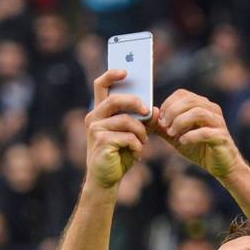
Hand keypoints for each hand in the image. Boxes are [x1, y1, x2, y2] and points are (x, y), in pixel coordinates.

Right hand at [86, 70, 151, 189]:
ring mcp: (95, 129)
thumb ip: (141, 120)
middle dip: (135, 103)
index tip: (126, 71)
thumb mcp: (132, 134)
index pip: (101, 86)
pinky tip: (136, 153)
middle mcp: (94, 117)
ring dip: (140, 133)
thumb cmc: (119, 154)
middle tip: (147, 111)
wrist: (106, 179)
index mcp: (100, 112)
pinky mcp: (101, 141)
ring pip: (127, 121)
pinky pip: (128, 137)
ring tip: (142, 143)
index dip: (112, 75)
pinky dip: (137, 146)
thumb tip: (155, 109)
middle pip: (116, 100)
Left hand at [155, 89, 242, 179]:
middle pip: (189, 101)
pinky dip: (190, 136)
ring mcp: (218, 123)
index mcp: (202, 105)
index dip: (168, 104)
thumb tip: (150, 113)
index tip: (161, 119)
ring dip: (180, 122)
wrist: (221, 165)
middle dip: (172, 112)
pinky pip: (205, 132)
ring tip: (172, 134)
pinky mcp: (221, 137)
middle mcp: (212, 110)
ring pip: (198, 113)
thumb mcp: (176, 136)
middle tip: (164, 126)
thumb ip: (162, 126)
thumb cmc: (199, 148)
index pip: (182, 94)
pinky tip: (183, 142)